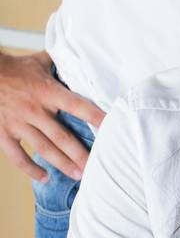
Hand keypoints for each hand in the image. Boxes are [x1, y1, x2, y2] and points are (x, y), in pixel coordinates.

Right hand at [0, 49, 105, 182]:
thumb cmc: (15, 67)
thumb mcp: (40, 61)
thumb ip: (62, 64)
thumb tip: (83, 59)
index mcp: (47, 92)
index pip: (77, 106)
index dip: (94, 116)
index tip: (111, 127)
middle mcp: (34, 109)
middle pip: (62, 136)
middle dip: (79, 154)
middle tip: (94, 167)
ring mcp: (18, 123)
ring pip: (44, 149)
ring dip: (62, 164)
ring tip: (78, 175)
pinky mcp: (3, 132)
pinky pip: (17, 156)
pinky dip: (30, 169)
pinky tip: (44, 177)